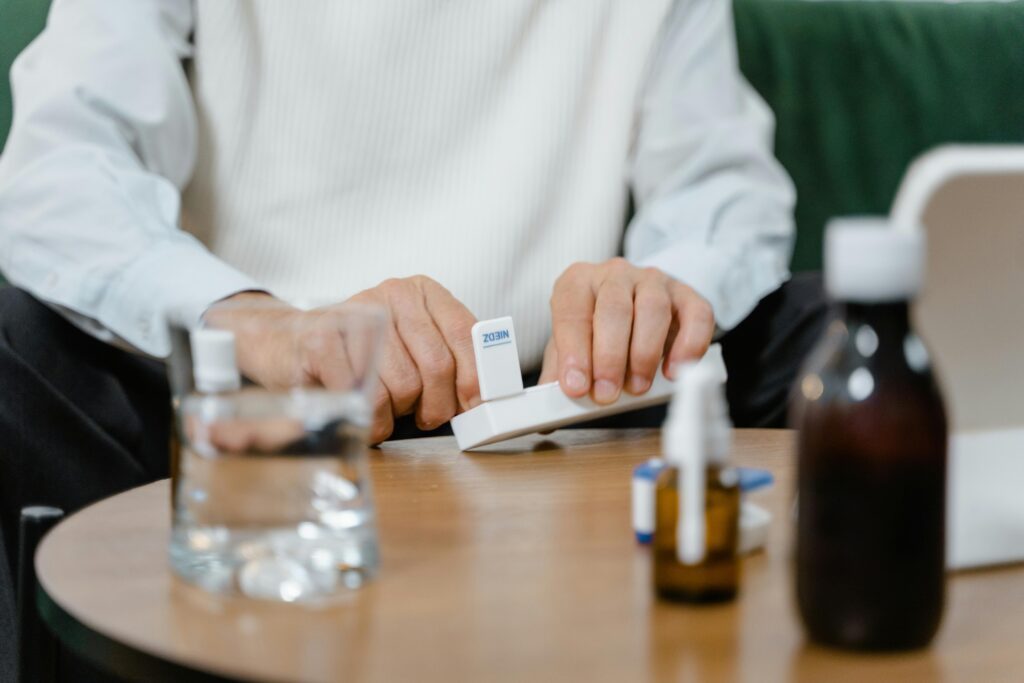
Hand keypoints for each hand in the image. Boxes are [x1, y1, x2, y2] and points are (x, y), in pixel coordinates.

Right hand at [207, 276, 479, 443]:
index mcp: (422, 291)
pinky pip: (365, 398)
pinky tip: (362, 413)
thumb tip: (485, 399)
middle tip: (423, 417)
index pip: (465, 335)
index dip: (477, 380)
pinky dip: (370, 421)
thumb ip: (449, 360)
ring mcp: (356, 312)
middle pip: (437, 367)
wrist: (288, 345)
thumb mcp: (411, 346)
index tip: (476, 409)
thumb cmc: (360, 353)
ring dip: (397, 415)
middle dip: (435, 406)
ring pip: (403, 387)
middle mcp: (392, 293)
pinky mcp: (323, 340)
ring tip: (385, 408)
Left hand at [539, 258, 714, 403]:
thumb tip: (546, 415)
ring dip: (645, 354)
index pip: (572, 310)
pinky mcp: (687, 295)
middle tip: (607, 394)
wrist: (634, 305)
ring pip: (653, 309)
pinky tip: (675, 372)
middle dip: (610, 357)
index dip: (573, 350)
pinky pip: (696, 316)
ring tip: (637, 387)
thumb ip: (559, 374)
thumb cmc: (596, 330)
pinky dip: (688, 346)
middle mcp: (615, 274)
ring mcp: (654, 281)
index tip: (576, 386)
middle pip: (614, 309)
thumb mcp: (570, 347)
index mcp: (577, 282)